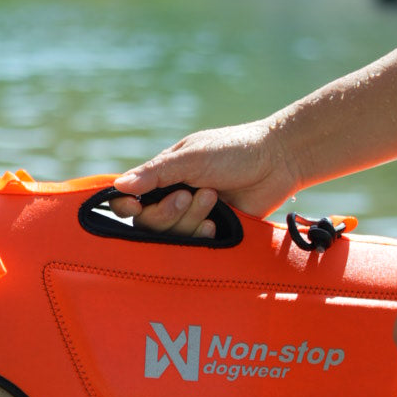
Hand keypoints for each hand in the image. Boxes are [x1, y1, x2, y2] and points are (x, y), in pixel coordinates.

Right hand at [110, 117, 297, 236]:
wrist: (278, 162)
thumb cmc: (233, 151)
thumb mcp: (191, 158)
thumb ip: (155, 173)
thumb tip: (118, 185)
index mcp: (164, 175)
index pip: (132, 198)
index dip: (127, 206)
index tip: (134, 207)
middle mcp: (175, 197)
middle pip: (149, 223)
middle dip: (166, 213)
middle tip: (188, 196)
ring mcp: (194, 216)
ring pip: (173, 236)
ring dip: (189, 219)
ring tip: (213, 198)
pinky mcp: (215, 231)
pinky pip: (196, 245)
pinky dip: (202, 236)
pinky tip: (216, 225)